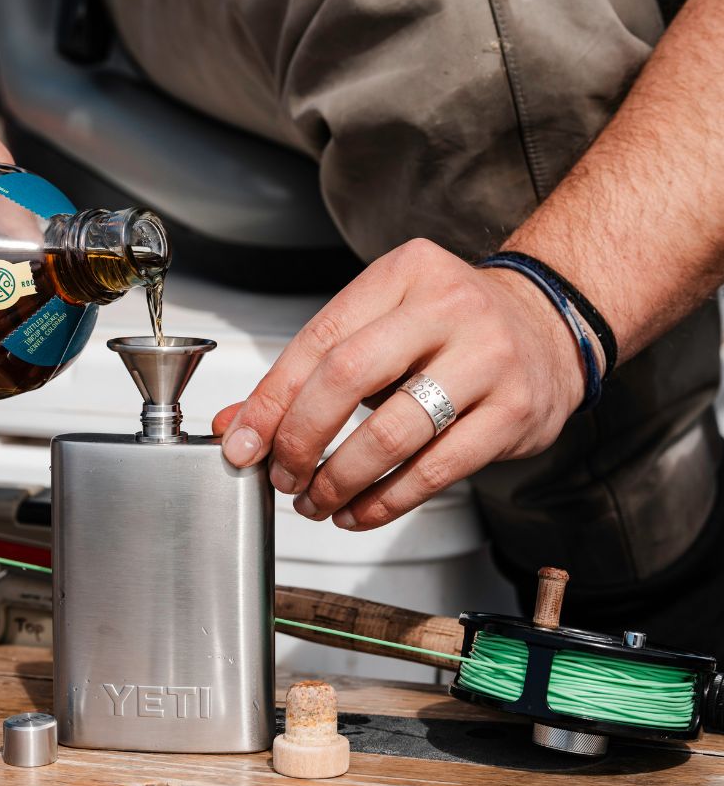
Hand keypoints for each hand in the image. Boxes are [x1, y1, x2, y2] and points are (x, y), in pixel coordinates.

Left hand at [213, 239, 586, 529]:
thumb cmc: (448, 328)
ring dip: (340, 479)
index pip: (319, 340)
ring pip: (393, 433)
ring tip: (315, 500)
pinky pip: (436, 470)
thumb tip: (237, 425)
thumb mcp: (379, 326)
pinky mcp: (514, 412)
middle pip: (349, 377)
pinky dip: (386, 501)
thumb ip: (307, 373)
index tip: (242, 443)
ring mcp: (487, 359)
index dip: (271, 400)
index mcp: (402, 274)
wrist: (548, 327)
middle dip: (300, 438)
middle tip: (281, 474)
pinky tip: (358, 511)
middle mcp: (447, 308)